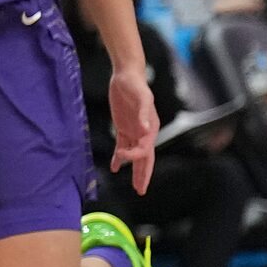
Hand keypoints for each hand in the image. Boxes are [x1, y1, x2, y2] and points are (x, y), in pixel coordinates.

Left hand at [107, 62, 157, 194]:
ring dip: (134, 170)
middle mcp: (144, 132)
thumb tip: (147, 130)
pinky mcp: (123, 127)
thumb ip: (143, 113)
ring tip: (135, 186)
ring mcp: (134, 131)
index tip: (122, 157)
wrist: (127, 75)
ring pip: (134, 155)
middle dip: (143, 175)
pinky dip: (120, 158)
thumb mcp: (141, 96)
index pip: (145, 149)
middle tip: (141, 191)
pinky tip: (115, 167)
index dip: (135, 156)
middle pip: (145, 158)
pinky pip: (122, 146)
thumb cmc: (136, 85)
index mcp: (150, 127)